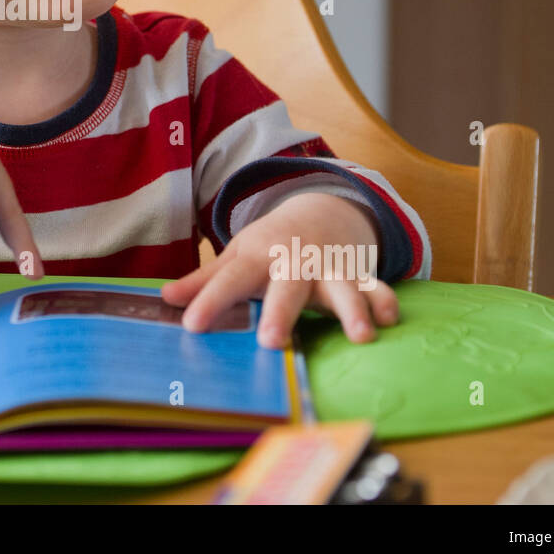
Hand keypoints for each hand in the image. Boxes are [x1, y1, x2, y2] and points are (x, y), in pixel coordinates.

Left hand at [160, 193, 397, 347]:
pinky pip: (376, 288)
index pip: (231, 279)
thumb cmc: (270, 246)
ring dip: (352, 309)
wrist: (320, 212)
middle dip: (281, 313)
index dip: (210, 300)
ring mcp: (330, 269)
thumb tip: (164, 297)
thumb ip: (205, 280)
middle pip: (287, 287)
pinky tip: (389, 321)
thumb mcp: (237, 256)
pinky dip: (385, 302)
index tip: (192, 326)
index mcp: (258, 257)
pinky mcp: (358, 277)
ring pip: (342, 288)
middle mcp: (295, 263)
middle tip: (272, 341)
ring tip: (360, 336)